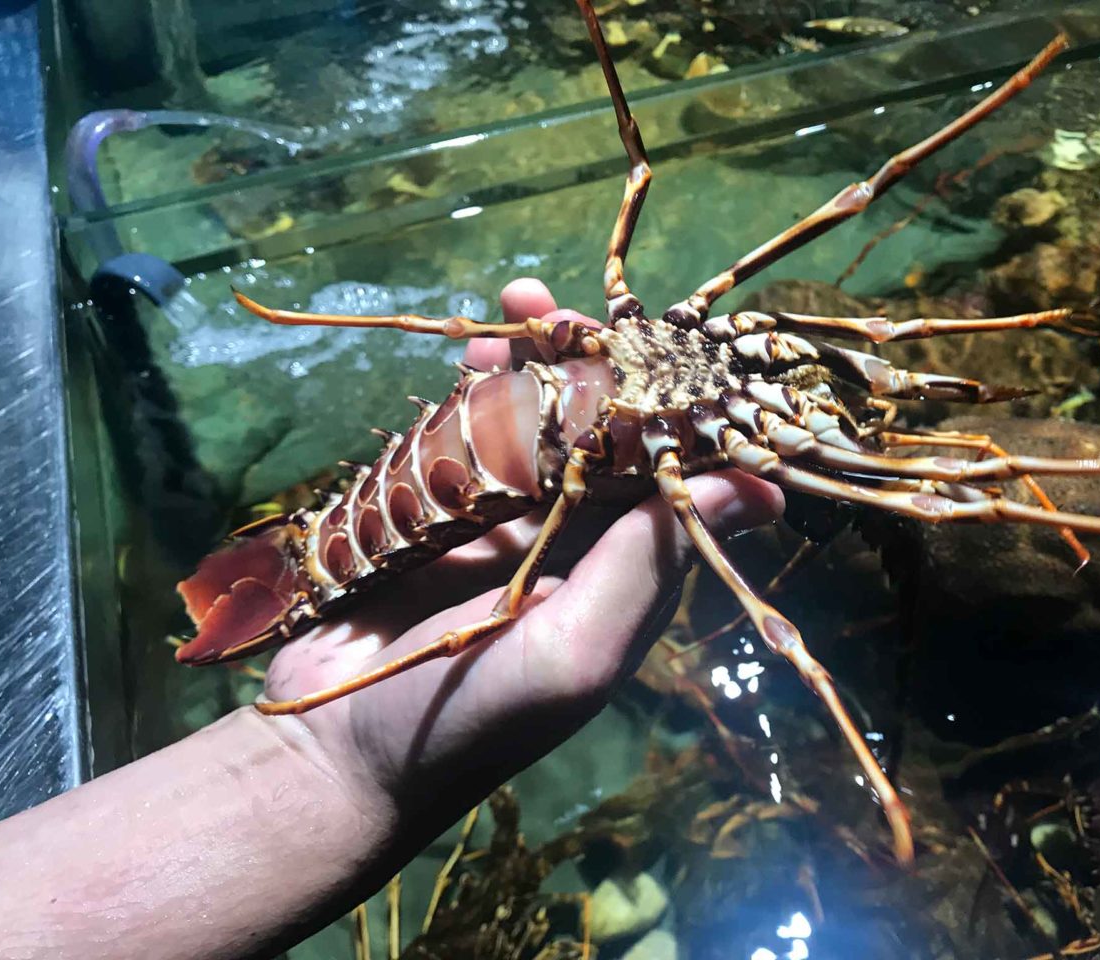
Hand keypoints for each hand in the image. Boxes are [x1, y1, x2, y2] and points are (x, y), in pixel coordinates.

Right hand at [261, 279, 783, 835]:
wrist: (332, 754)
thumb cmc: (469, 716)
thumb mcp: (575, 647)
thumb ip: (651, 563)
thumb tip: (767, 489)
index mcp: (621, 576)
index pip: (666, 474)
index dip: (670, 405)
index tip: (664, 344)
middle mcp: (571, 543)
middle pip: (598, 433)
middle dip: (591, 365)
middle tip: (571, 312)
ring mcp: (502, 523)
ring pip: (532, 422)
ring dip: (529, 361)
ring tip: (518, 303)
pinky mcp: (437, 513)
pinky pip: (464, 436)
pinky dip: (469, 390)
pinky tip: (471, 349)